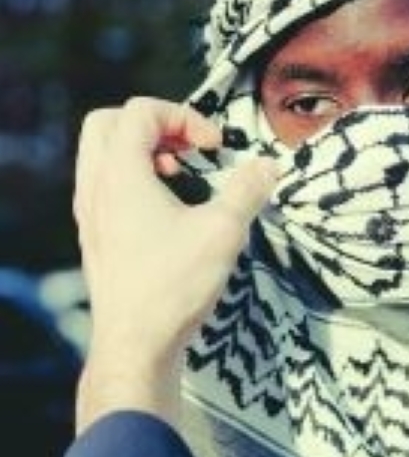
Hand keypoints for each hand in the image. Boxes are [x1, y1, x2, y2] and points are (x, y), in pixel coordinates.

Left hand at [73, 97, 275, 429]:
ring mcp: (91, 214)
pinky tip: (169, 208)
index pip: (140, 111)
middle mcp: (96, 188)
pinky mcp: (96, 237)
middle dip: (155, 124)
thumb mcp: (224, 231)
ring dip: (143, 151)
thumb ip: (248, 190)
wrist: (135, 345)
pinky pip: (105, 185)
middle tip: (190, 147)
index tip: (216, 147)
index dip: (185, 116)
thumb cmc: (175, 286)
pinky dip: (134, 179)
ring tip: (181, 174)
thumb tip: (269, 166)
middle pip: (108, 123)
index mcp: (120, 175)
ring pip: (103, 154)